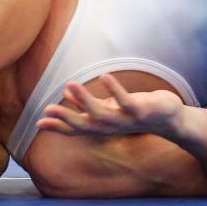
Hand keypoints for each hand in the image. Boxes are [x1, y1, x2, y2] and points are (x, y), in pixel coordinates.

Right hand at [37, 72, 185, 136]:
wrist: (168, 119)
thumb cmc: (135, 111)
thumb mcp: (109, 108)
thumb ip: (88, 104)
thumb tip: (66, 93)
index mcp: (101, 126)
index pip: (75, 129)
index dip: (57, 126)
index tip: (38, 123)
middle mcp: (110, 127)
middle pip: (84, 125)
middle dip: (65, 117)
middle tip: (46, 108)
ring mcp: (125, 120)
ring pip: (101, 114)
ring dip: (85, 100)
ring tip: (70, 84)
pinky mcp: (140, 111)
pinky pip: (125, 100)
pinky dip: (114, 89)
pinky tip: (104, 76)